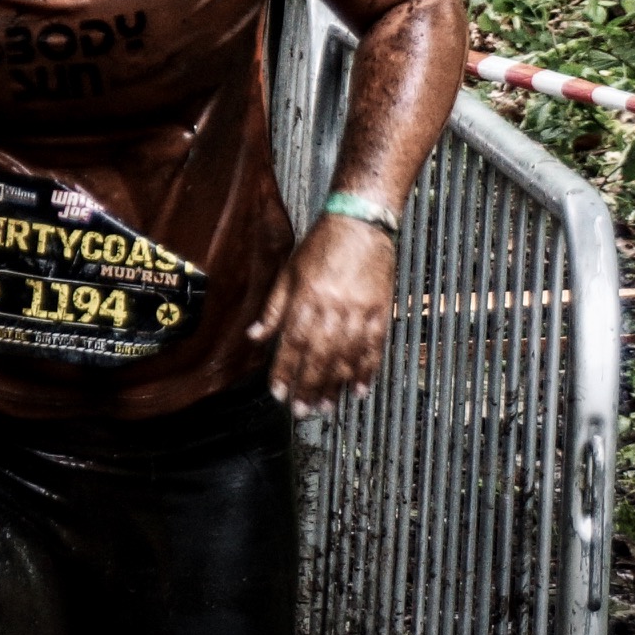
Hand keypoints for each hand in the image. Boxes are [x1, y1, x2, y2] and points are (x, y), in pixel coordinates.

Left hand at [247, 214, 397, 415]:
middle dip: (309, 387)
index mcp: (305, 299)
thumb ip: (273, 309)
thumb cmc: (321, 246)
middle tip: (303, 411)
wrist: (360, 223)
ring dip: (336, 385)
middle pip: (319, 357)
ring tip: (326, 406)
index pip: (291, 344)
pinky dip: (367, 370)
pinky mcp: (380, 312)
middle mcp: (331, 309)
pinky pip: (374, 348)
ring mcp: (359, 312)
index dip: (285, 372)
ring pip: (346, 358)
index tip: (279, 394)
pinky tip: (360, 389)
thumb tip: (254, 337)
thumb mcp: (288, 273)